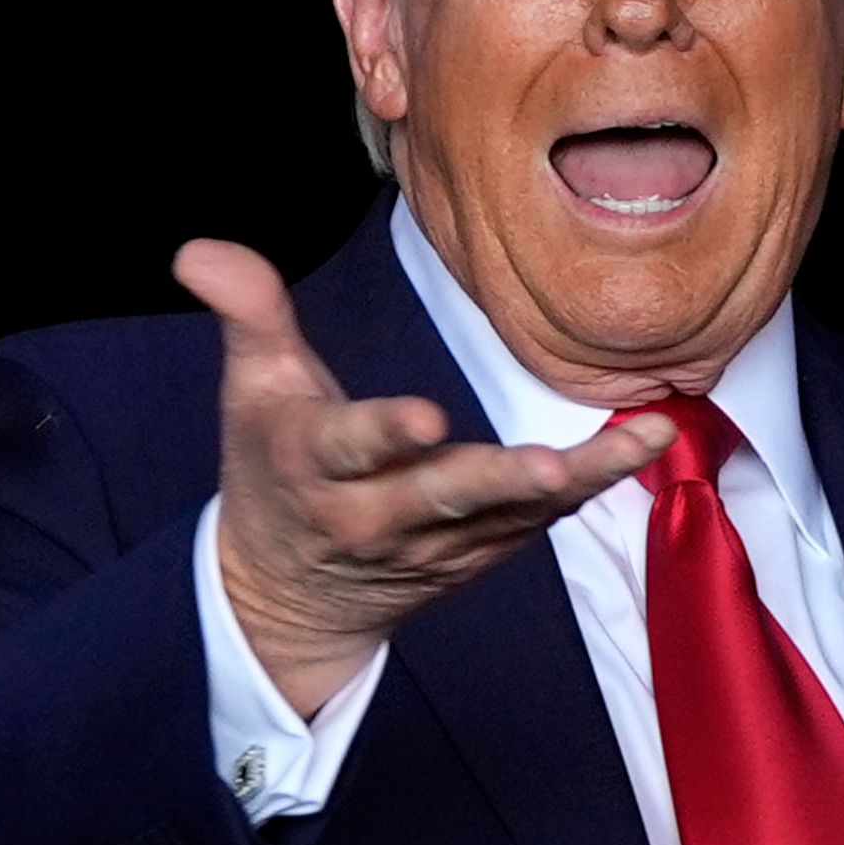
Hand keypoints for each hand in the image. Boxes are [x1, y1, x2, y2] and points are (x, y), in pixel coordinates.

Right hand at [175, 241, 672, 715]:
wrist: (291, 596)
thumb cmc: (274, 471)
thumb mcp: (251, 392)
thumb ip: (247, 314)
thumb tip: (199, 248)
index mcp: (315, 468)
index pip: (349, 448)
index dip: (385, 435)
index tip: (426, 419)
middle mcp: (377, 517)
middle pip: (442, 499)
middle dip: (496, 484)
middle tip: (548, 467)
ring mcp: (436, 545)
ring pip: (510, 514)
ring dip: (579, 481)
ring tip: (644, 439)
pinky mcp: (479, 555)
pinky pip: (538, 522)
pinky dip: (589, 487)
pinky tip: (644, 445)